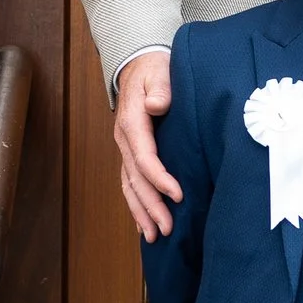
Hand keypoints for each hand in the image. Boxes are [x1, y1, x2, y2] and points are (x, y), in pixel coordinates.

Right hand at [113, 50, 182, 242]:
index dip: (159, 178)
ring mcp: (125, 149)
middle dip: (151, 205)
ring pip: (129, 186)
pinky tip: (145, 224)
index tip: (177, 194)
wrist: (139, 66)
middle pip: (135, 179)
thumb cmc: (154, 70)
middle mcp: (125, 140)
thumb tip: (156, 104)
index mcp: (132, 121)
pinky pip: (130, 184)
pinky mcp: (130, 154)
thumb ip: (160, 87)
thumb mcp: (159, 71)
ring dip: (141, 212)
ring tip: (155, 236)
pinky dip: (136, 205)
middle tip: (168, 228)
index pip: (144, 156)